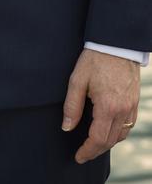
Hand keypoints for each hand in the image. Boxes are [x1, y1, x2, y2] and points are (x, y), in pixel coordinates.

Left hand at [62, 49, 140, 163]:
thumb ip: (72, 105)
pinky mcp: (134, 102)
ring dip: (107, 143)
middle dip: (95, 151)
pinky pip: (127, 126)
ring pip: (120, 135)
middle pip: (109, 141)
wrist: (116, 44)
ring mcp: (131, 107)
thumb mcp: (77, 80)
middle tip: (83, 154)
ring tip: (93, 144)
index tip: (78, 157)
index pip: (97, 139)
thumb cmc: (95, 59)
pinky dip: (117, 133)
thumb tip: (67, 127)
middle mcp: (122, 111)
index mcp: (107, 107)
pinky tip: (107, 130)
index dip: (87, 151)